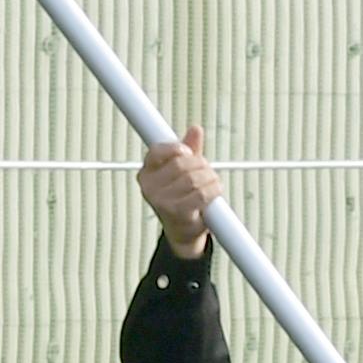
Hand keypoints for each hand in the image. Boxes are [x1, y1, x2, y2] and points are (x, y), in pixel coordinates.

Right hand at [140, 126, 222, 260]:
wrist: (183, 233)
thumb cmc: (181, 199)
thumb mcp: (183, 172)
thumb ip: (189, 150)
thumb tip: (196, 129)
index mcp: (146, 173)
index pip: (158, 151)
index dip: (177, 148)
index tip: (188, 152)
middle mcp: (149, 187)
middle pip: (182, 164)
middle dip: (201, 165)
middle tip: (207, 172)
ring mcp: (161, 201)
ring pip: (194, 179)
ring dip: (210, 178)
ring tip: (213, 183)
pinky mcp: (177, 213)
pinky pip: (201, 194)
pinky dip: (214, 190)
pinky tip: (215, 192)